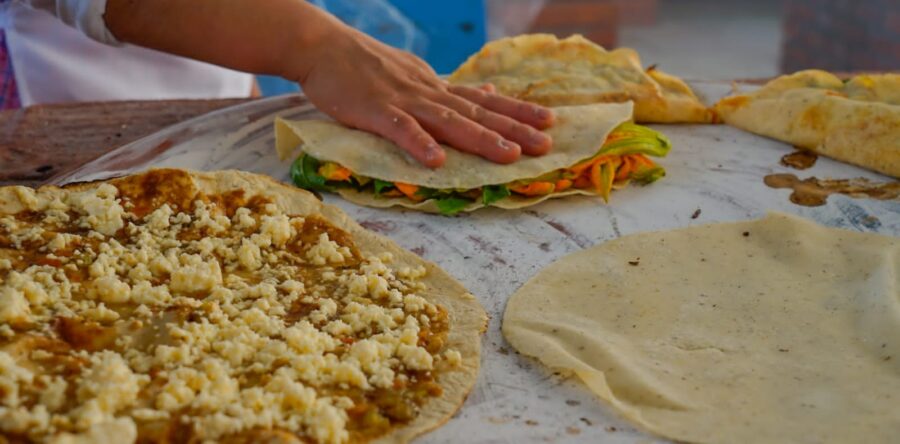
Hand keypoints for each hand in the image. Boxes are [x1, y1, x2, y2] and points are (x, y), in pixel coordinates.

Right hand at [295, 25, 554, 167]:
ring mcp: (403, 100)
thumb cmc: (363, 64)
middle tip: (545, 145)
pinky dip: (419, 144)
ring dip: (479, 138)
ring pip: (448, 121)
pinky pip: (400, 130)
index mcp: (435, 87)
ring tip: (509, 156)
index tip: (549, 121)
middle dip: (512, 130)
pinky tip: (437, 161)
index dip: (516, 111)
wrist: (321, 46)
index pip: (483, 101)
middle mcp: (428, 92)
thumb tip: (489, 93)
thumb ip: (449, 89)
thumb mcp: (414, 73)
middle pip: (476, 113)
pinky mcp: (375, 111)